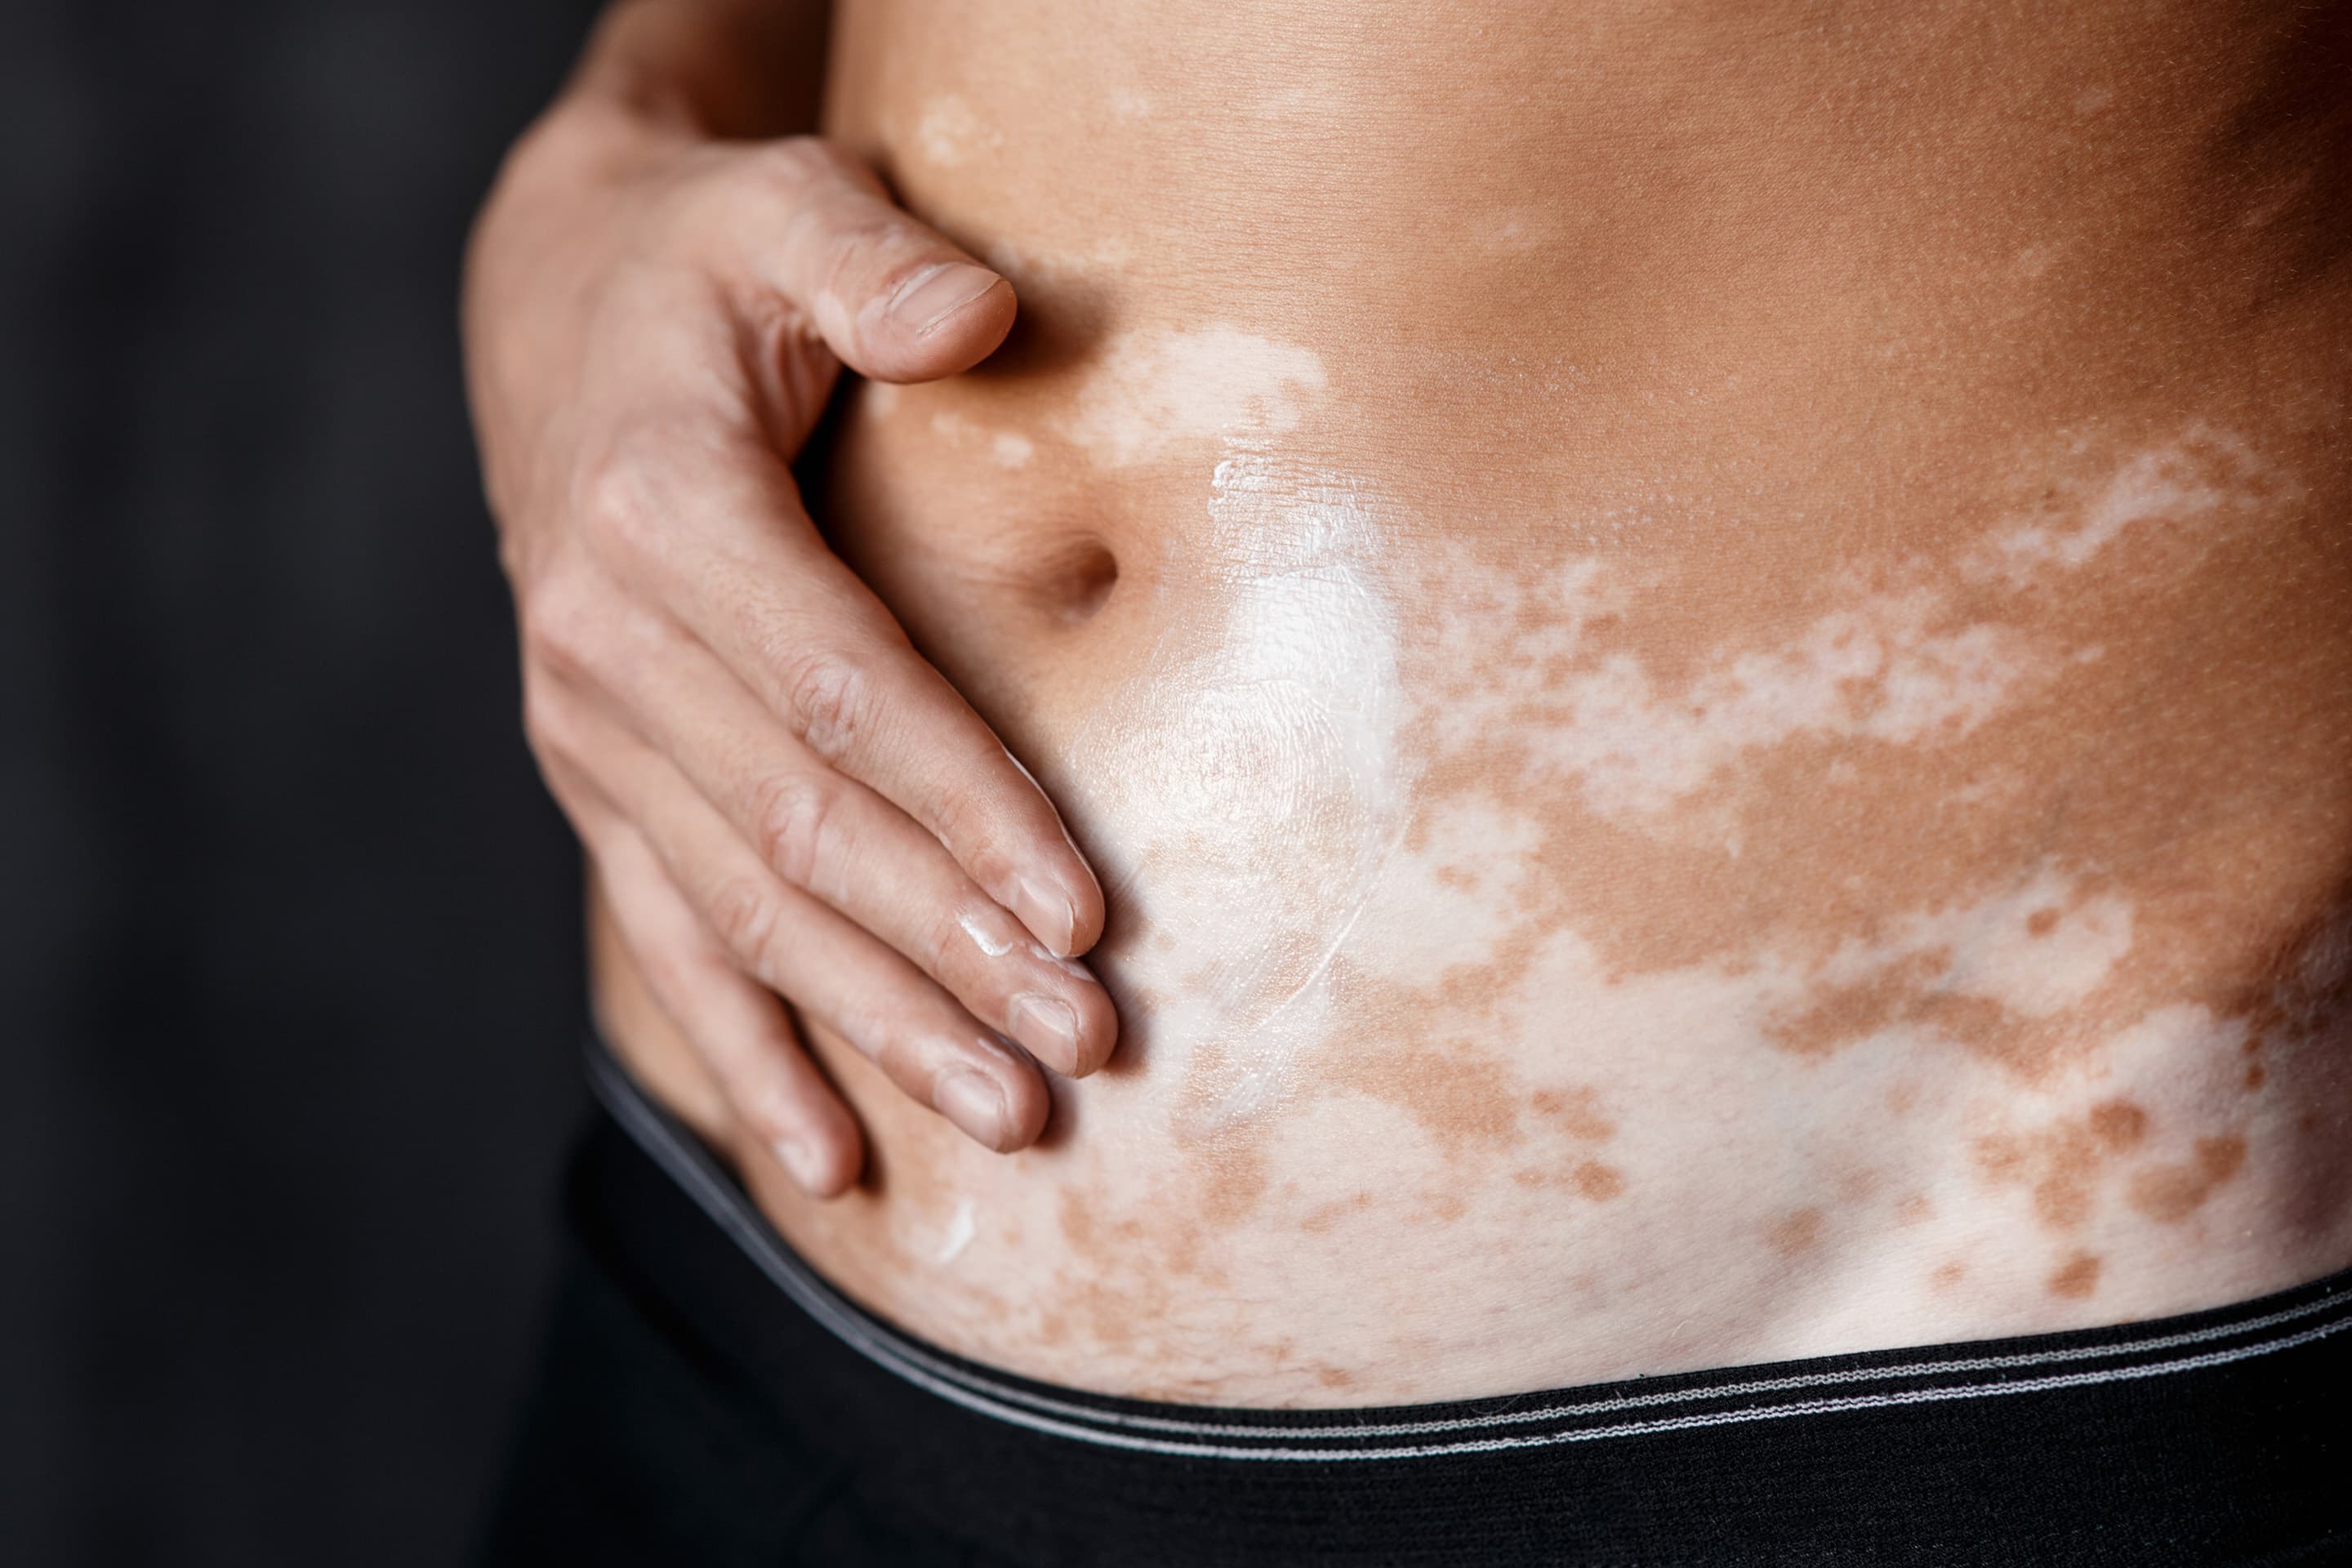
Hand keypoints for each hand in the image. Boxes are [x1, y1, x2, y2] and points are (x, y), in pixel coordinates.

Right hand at [463, 103, 1113, 1195]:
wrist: (558, 320)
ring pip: (748, 914)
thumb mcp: (780, 208)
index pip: (840, 691)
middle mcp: (603, 646)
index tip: (1083, 913)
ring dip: (881, 1026)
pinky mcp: (601, 788)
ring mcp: (589, 736)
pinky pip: (673, 942)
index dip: (964, 807)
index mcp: (659, 513)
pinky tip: (832, 1159)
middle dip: (950, 951)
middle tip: (1086, 1045)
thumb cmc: (707, 267)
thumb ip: (871, 260)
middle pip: (804, 834)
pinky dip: (753, 1054)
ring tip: (1011, 1116)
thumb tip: (980, 316)